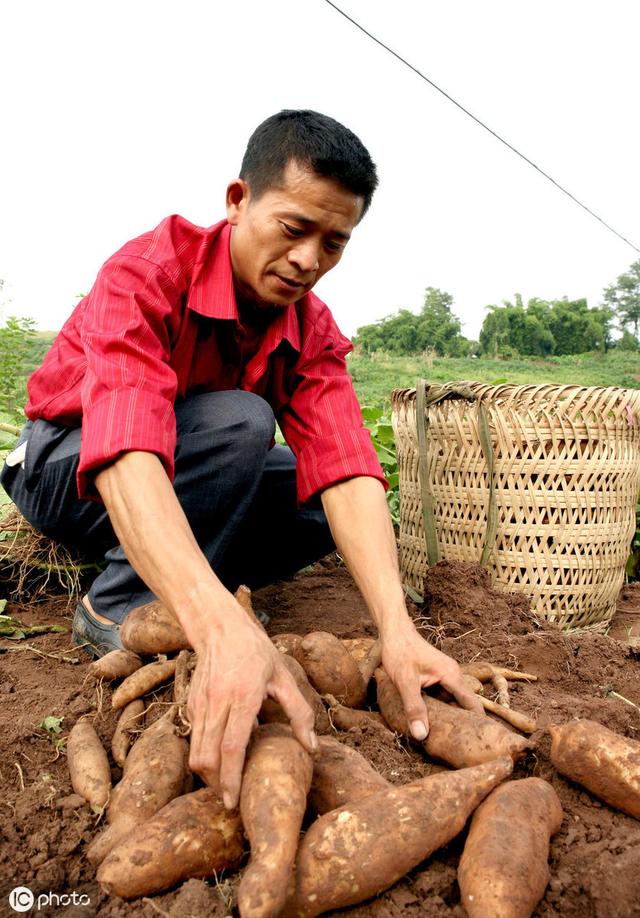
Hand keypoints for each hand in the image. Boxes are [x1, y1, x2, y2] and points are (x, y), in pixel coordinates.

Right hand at [186, 601, 316, 807]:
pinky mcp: (191, 703)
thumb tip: (313, 748)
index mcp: (243, 696)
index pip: (232, 747)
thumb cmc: (257, 652)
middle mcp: (217, 702)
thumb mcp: (285, 676)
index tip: (233, 802)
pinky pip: (193, 738)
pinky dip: (204, 754)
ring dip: (208, 773)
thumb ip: (300, 713)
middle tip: (232, 799)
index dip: (231, 779)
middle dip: (216, 784)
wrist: (220, 627)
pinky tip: (220, 756)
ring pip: (195, 752)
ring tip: (225, 784)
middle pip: (207, 757)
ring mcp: (200, 704)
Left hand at [381, 622, 483, 740]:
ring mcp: (446, 676)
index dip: (477, 725)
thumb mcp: (405, 681)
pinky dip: (439, 708)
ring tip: (447, 739)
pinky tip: (431, 721)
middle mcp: (454, 675)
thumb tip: (422, 735)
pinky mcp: (436, 677)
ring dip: (449, 716)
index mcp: (452, 675)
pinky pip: (443, 696)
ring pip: (452, 701)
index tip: (478, 744)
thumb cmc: (400, 651)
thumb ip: (414, 707)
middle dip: (462, 724)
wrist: (393, 630)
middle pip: (464, 705)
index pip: (473, 705)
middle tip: (459, 748)